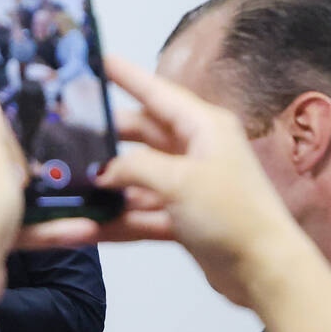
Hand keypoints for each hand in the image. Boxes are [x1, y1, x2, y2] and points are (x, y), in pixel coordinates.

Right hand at [18, 56, 305, 308]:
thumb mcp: (179, 181)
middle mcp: (195, 151)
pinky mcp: (180, 217)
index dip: (126, 77)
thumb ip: (133, 168)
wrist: (262, 269)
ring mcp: (186, 186)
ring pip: (134, 178)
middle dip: (105, 139)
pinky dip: (115, 219)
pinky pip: (138, 212)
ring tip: (69, 188)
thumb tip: (102, 170)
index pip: (156, 93)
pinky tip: (87, 225)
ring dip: (106, 187)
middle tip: (68, 135)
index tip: (99, 62)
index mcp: (204, 127)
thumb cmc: (237, 217)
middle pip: (140, 136)